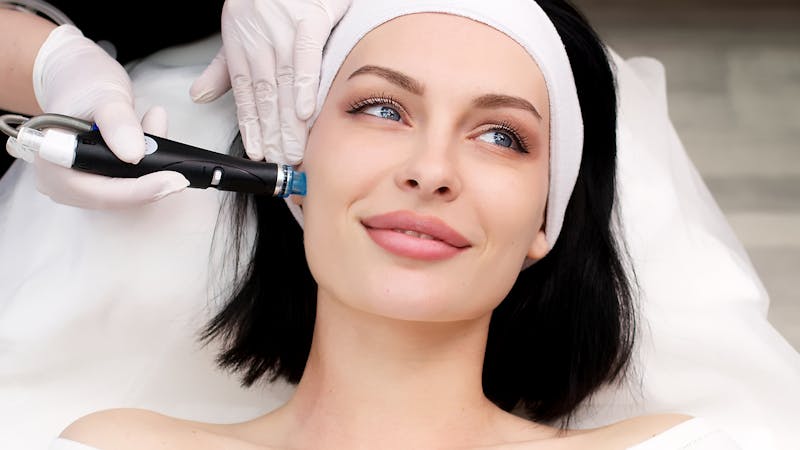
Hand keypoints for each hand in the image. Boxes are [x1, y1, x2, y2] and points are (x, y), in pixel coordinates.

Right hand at [27, 25, 188, 208]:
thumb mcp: (102, 94)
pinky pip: (129, 182)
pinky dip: (148, 165)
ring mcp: (80, 184)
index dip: (138, 190)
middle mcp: (62, 182)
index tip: (174, 180)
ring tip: (160, 131)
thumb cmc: (83, 83)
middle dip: (150, 182)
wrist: (77, 78)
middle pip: (114, 197)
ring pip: (125, 191)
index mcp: (52, 163)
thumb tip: (134, 155)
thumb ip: (117, 122)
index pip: (98, 191)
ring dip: (151, 170)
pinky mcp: (99, 180)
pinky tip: (157, 137)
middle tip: (182, 170)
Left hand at [190, 0, 351, 164]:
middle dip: (272, 135)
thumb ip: (221, 69)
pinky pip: (306, 59)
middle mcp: (260, 46)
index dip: (251, 128)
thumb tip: (199, 96)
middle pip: (266, 99)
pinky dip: (305, 86)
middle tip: (280, 162)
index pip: (246, 97)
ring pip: (285, 86)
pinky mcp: (308, 23)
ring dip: (288, 123)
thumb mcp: (234, 30)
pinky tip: (305, 112)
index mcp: (241, 50)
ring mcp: (283, 35)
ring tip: (293, 149)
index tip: (258, 153)